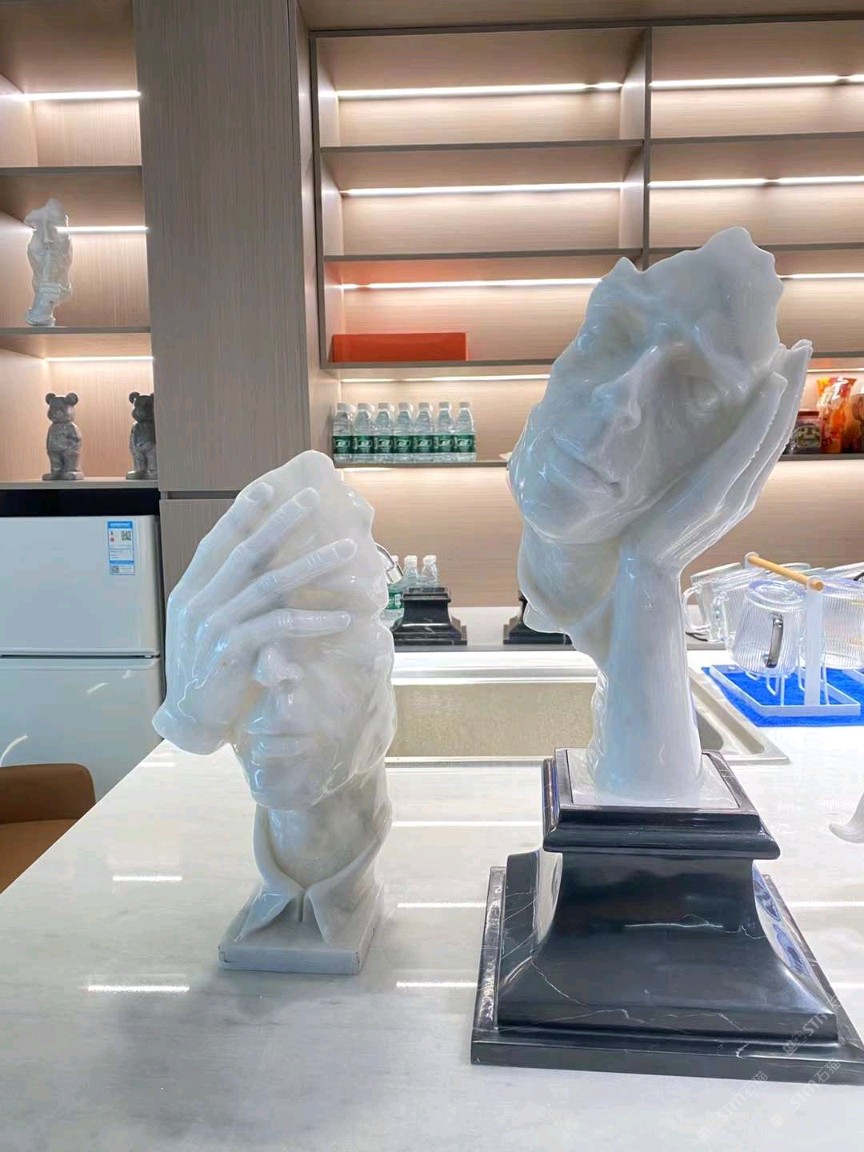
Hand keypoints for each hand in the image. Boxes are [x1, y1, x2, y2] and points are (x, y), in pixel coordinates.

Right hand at [154, 482, 357, 753]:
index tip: (267, 489)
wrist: (191, 716)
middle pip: (248, 553)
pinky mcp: (235, 652)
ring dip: (313, 565)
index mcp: (192, 591)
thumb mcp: (208, 624)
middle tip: (312, 500)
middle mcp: (201, 602)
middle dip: (282, 523)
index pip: (217, 543)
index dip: (241, 515)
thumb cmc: (207, 668)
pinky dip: (313, 620)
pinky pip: (281, 627)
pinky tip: (341, 617)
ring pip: (271, 584)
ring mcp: (216, 626)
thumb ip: (228, 595)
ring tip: (346, 552)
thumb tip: (264, 566)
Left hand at [624, 342, 809, 570]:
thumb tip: (706, 446)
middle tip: (805, 346)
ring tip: (794, 354)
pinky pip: (743, 448)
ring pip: (769, 434)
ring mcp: (734, 493)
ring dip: (784, 391)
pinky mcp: (714, 494)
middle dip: (792, 387)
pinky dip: (760, 416)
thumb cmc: (658, 531)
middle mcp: (746, 490)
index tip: (788, 364)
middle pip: (778, 431)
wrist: (644, 570)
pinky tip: (770, 387)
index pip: (768, 439)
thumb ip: (705, 475)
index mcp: (740, 489)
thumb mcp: (687, 495)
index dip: (782, 402)